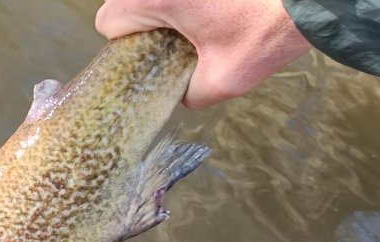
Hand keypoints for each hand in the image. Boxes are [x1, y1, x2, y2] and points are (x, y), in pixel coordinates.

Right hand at [95, 0, 311, 107]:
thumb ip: (191, 93)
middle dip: (149, 24)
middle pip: (127, 3)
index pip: (108, 23)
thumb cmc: (271, 26)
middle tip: (183, 42)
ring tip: (206, 22)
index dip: (126, 46)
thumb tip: (182, 93)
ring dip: (170, 9)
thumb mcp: (227, 78)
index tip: (155, 55)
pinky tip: (220, 9)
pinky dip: (191, 1)